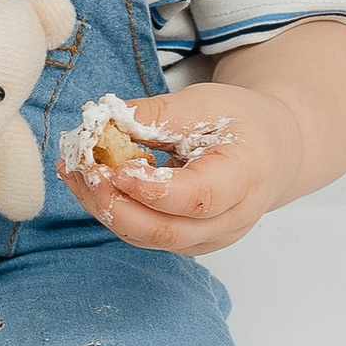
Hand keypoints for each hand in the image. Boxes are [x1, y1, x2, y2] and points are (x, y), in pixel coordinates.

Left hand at [63, 81, 305, 255]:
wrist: (271, 152)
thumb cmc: (242, 124)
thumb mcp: (206, 104)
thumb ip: (156, 115)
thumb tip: (103, 122)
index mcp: (245, 178)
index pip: (198, 198)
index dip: (152, 189)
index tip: (117, 167)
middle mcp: (229, 220)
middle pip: (166, 230)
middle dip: (115, 203)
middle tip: (83, 169)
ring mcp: (207, 238)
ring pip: (146, 237)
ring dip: (103, 207)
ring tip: (74, 170)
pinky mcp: (185, 242)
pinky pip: (142, 234)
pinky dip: (111, 210)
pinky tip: (87, 182)